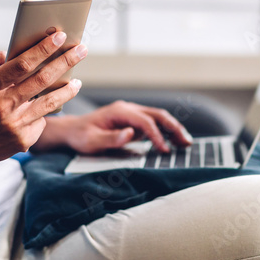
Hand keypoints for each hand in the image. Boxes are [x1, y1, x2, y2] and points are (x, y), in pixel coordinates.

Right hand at [0, 30, 85, 184]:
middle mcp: (1, 106)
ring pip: (49, 103)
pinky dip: (45, 111)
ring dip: (67, 90)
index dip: (43, 49)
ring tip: (77, 81)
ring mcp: (13, 126)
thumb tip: (10, 53)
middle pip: (42, 80)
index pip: (22, 64)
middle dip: (65, 61)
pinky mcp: (22, 141)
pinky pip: (41, 121)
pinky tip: (49, 106)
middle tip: (81, 49)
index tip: (60, 37)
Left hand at [37, 100, 192, 153]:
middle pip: (157, 115)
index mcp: (119, 111)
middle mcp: (128, 109)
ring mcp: (131, 113)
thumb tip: (131, 134)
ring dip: (173, 129)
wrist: (72, 130)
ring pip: (158, 118)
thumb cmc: (81, 136)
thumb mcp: (92, 141)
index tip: (164, 150)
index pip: (145, 121)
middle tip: (187, 143)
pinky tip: (172, 142)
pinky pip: (152, 124)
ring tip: (185, 143)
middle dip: (174, 128)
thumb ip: (111, 138)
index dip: (157, 136)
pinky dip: (165, 131)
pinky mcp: (132, 121)